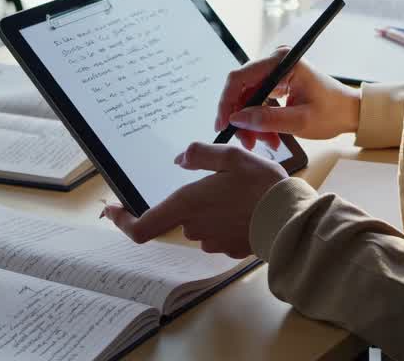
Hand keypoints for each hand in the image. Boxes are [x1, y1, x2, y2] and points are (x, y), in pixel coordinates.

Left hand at [102, 142, 286, 256]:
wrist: (292, 220)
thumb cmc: (262, 186)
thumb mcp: (232, 156)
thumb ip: (201, 155)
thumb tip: (180, 159)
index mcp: (188, 204)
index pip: (141, 226)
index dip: (122, 221)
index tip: (112, 211)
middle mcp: (195, 227)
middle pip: (179, 216)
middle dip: (191, 201)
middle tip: (218, 181)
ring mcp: (212, 241)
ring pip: (200, 223)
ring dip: (210, 210)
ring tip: (239, 192)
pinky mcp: (229, 249)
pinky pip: (219, 232)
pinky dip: (227, 220)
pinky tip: (246, 207)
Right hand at [215, 46, 359, 149]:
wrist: (351, 112)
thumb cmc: (333, 112)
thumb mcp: (299, 121)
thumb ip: (266, 119)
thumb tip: (236, 118)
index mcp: (283, 62)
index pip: (240, 77)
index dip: (227, 101)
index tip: (223, 124)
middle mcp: (276, 62)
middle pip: (242, 89)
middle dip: (241, 118)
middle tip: (247, 141)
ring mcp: (276, 72)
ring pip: (248, 99)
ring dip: (251, 123)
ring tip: (263, 143)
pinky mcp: (278, 83)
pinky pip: (258, 102)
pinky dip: (259, 121)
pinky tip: (268, 136)